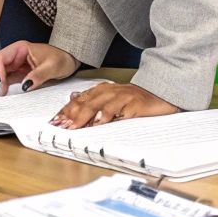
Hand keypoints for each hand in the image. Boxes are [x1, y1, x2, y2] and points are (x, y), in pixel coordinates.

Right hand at [0, 40, 77, 95]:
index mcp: (20, 48)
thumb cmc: (62, 58)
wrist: (69, 60)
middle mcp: (16, 55)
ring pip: (1, 73)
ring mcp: (17, 64)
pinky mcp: (21, 73)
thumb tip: (25, 85)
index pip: (0, 58)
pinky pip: (9, 79)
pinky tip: (7, 92)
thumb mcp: (52, 67)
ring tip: (2, 94)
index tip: (1, 84)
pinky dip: (6, 86)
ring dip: (0, 83)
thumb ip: (38, 75)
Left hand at [48, 82, 178, 128]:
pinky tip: (101, 122)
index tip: (55, 121)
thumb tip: (73, 97)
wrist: (163, 94)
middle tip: (61, 125)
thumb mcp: (113, 97)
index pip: (80, 99)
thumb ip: (94, 98)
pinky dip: (109, 115)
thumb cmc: (137, 99)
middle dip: (72, 114)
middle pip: (87, 101)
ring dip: (85, 115)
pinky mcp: (135, 104)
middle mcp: (111, 91)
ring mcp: (123, 96)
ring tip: (75, 126)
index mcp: (104, 90)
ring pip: (100, 104)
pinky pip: (120, 110)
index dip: (67, 110)